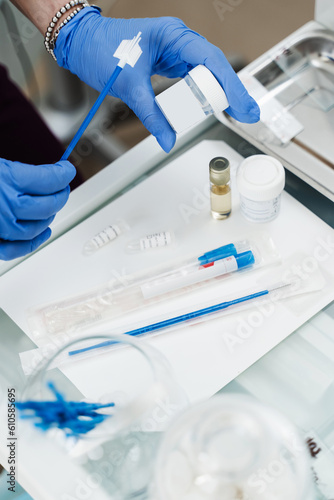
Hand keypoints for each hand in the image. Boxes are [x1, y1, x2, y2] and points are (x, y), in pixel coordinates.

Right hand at [0, 159, 75, 259]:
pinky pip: (19, 249)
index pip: (49, 179)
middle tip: (62, 187)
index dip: (63, 174)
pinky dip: (34, 242)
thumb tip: (46, 175)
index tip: (66, 171)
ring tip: (51, 206)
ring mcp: (1, 228)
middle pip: (48, 204)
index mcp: (7, 180)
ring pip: (38, 227)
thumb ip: (19, 172)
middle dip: (60, 194)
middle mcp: (6, 206)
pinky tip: (44, 232)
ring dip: (50, 216)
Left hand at [55, 10, 259, 152]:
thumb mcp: (130, 86)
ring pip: (205, 73)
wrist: (80, 44)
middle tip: (246, 114)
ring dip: (218, 93)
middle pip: (214, 68)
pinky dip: (200, 93)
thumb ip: (151, 116)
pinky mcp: (167, 63)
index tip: (243, 107)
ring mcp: (174, 52)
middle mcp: (178, 41)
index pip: (212, 62)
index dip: (231, 86)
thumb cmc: (100, 49)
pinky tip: (209, 105)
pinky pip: (190, 78)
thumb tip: (167, 139)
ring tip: (234, 112)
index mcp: (174, 36)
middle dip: (232, 91)